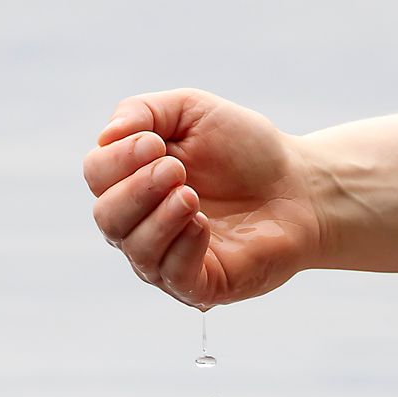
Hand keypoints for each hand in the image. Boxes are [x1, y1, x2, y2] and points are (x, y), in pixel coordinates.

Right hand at [82, 88, 321, 306]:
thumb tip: (107, 135)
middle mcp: (141, 224)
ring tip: (192, 195)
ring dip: (159, 218)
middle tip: (176, 169)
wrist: (300, 186)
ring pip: (136, 250)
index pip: (97, 175)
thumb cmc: (245, 151)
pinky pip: (174, 276)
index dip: (117, 158)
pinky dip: (182, 247)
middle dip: (136, 189)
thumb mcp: (192, 111)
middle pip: (107, 217)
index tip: (156, 142)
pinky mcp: (201, 286)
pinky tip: (202, 224)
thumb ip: (144, 111)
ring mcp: (168, 259)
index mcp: (133, 181)